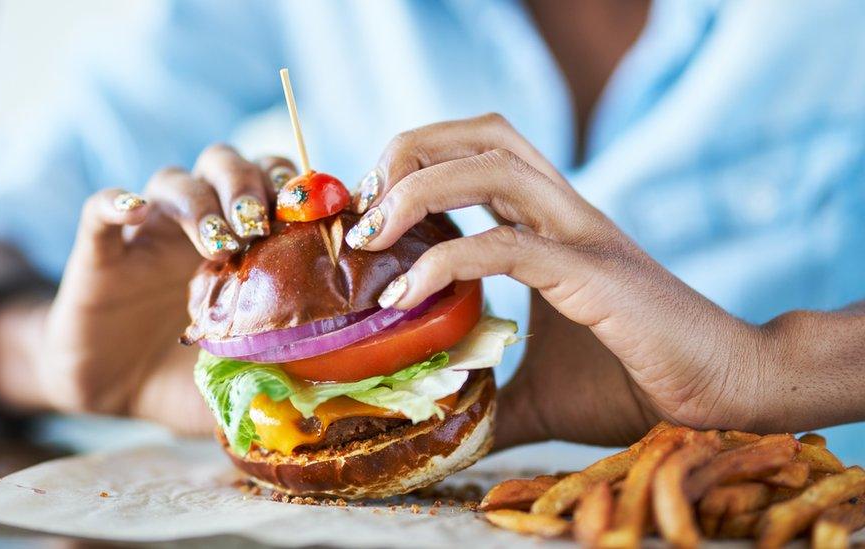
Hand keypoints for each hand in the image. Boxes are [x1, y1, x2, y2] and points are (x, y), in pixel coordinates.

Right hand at [33, 146, 296, 433]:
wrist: (115, 391)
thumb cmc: (191, 373)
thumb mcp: (246, 375)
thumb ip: (286, 373)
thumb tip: (337, 392)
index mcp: (242, 243)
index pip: (275, 185)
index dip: (298, 188)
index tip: (319, 213)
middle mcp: (197, 225)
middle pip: (226, 166)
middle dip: (249, 186)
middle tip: (259, 228)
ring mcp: (148, 234)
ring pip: (173, 181)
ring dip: (201, 202)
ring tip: (218, 242)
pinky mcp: (99, 253)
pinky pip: (98, 209)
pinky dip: (115, 202)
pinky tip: (132, 210)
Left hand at [345, 113, 768, 447]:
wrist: (722, 396)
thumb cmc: (637, 384)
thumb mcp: (540, 394)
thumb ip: (490, 396)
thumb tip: (443, 424)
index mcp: (553, 226)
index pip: (478, 154)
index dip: (416, 164)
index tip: (370, 216)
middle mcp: (566, 213)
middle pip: (482, 134)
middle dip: (410, 151)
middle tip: (363, 210)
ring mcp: (581, 236)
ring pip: (492, 165)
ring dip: (416, 187)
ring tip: (369, 235)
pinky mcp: (591, 274)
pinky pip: (505, 245)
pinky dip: (443, 261)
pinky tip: (403, 295)